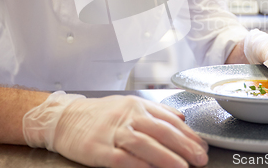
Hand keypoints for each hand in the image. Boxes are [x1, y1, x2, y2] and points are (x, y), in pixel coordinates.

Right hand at [23, 92, 207, 167]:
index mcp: (137, 106)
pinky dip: (138, 164)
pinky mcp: (98, 149)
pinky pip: (122, 158)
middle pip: (161, 131)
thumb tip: (182, 120)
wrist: (65, 118)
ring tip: (182, 167)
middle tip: (200, 158)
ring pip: (144, 144)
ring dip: (166, 157)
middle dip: (184, 146)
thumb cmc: (100, 114)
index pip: (169, 119)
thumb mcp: (129, 105)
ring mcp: (112, 132)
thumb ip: (156, 112)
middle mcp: (127, 116)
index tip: (202, 146)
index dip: (188, 134)